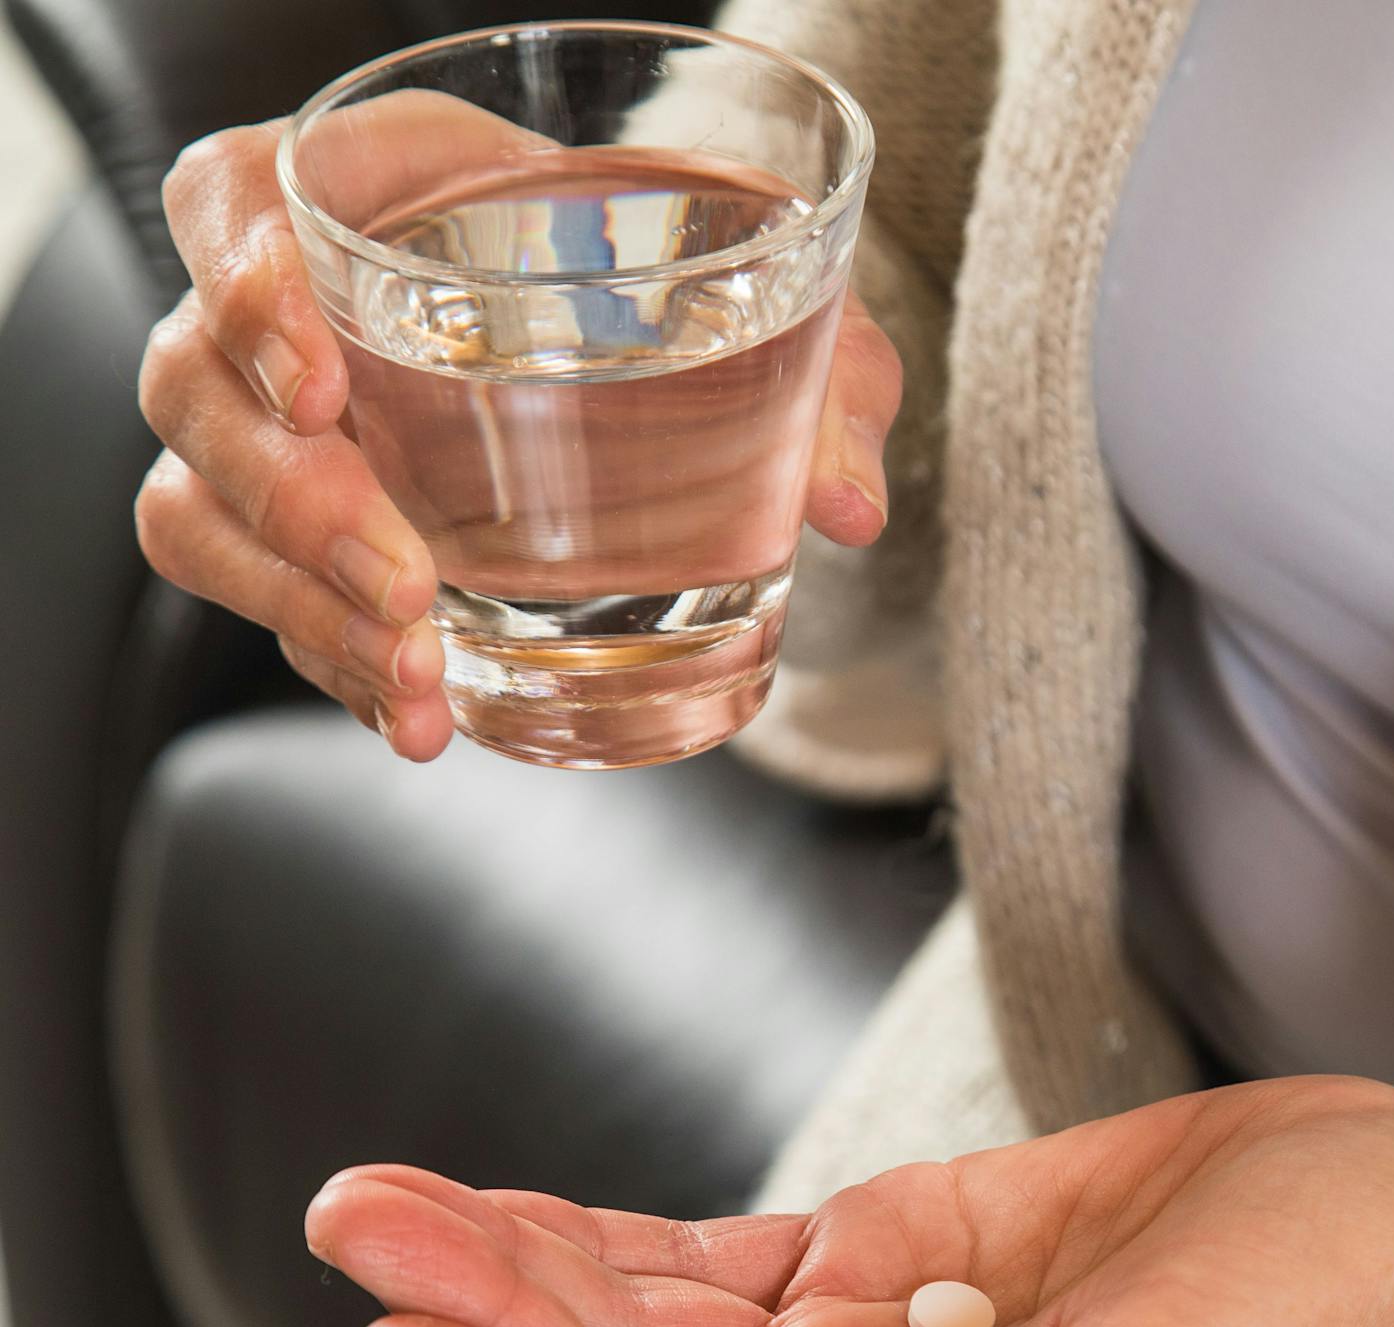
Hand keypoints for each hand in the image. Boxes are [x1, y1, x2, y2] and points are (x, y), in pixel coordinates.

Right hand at [135, 105, 903, 762]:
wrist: (648, 345)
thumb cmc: (676, 281)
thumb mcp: (763, 293)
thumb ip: (819, 373)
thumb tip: (852, 500)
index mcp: (372, 195)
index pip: (232, 200)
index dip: (247, 285)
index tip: (321, 380)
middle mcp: (293, 314)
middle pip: (194, 387)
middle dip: (290, 499)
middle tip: (405, 582)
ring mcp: (285, 436)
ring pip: (200, 513)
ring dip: (294, 607)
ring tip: (417, 674)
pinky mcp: (312, 540)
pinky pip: (271, 605)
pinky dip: (338, 669)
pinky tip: (424, 716)